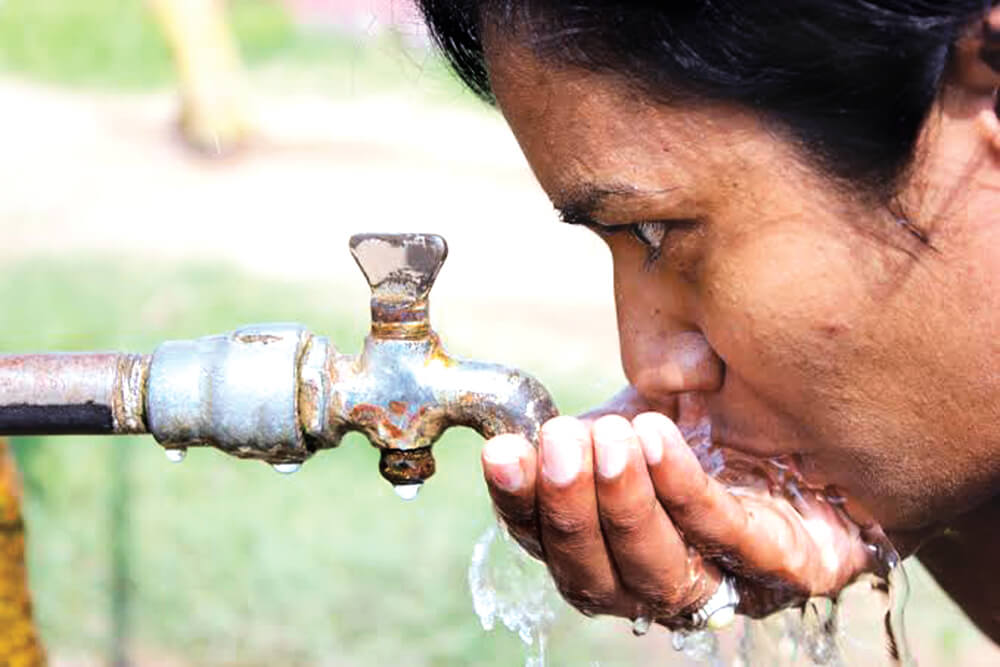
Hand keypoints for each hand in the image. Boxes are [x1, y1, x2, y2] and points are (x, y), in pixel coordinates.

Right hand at [480, 410, 875, 626]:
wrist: (825, 409)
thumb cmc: (716, 412)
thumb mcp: (634, 412)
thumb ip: (584, 425)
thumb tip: (520, 421)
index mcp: (610, 545)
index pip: (551, 545)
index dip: (520, 506)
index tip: (501, 452)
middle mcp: (658, 579)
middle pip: (595, 579)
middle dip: (570, 512)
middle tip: (560, 444)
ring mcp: (726, 582)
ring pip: (660, 575)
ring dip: (625, 508)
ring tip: (614, 439)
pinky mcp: (793, 567)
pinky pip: (732, 538)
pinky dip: (686, 492)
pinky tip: (658, 438)